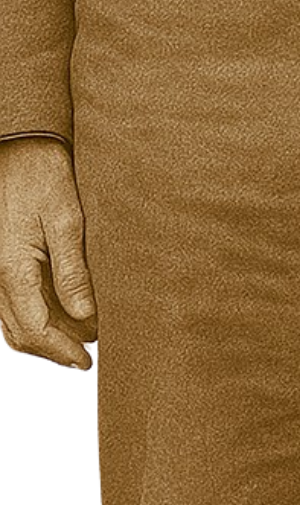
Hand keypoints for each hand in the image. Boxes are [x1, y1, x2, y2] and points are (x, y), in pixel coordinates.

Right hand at [0, 140, 96, 370]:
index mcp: (12, 267)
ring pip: (7, 324)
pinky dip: (27, 320)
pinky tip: (53, 317)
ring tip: (73, 340)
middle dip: (50, 351)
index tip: (87, 358)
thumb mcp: (65, 216)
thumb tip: (85, 314)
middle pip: (18, 334)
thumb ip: (72, 269)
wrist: (17, 146)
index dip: (61, 350)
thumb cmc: (42, 174)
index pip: (35, 329)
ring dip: (38, 339)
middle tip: (84, 355)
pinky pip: (4, 306)